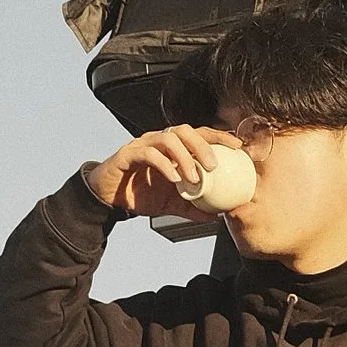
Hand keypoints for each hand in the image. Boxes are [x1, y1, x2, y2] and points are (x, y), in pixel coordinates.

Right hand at [85, 125, 237, 218]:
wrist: (108, 199)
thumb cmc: (140, 194)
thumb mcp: (172, 203)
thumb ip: (193, 207)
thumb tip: (216, 216)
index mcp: (172, 148)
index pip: (198, 134)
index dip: (218, 137)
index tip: (237, 148)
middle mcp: (158, 141)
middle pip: (185, 130)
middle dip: (203, 145)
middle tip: (215, 166)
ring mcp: (142, 145)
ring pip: (167, 138)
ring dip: (184, 156)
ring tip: (194, 177)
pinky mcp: (127, 154)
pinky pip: (147, 153)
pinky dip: (164, 165)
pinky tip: (174, 179)